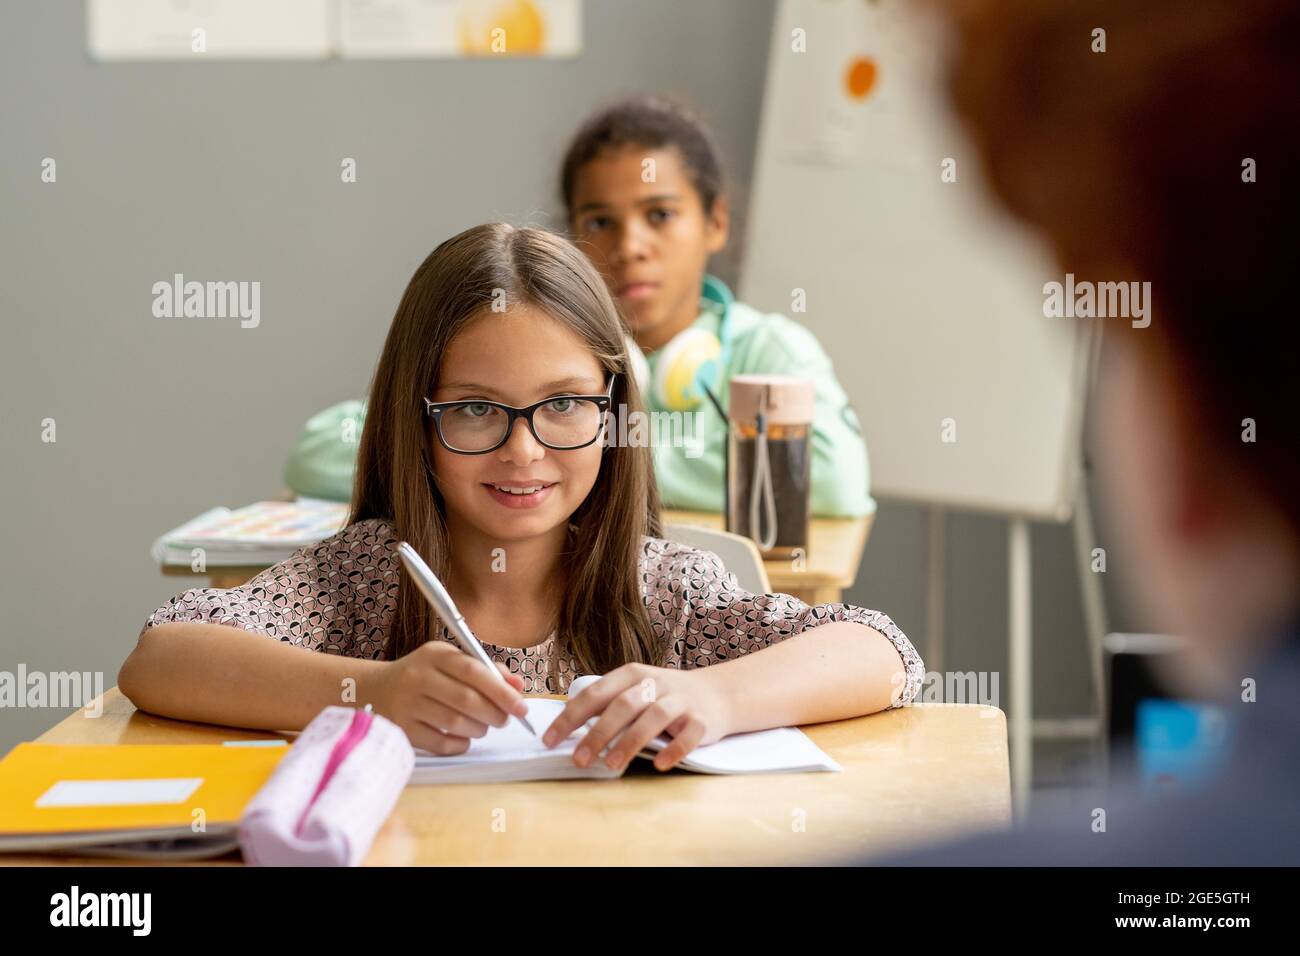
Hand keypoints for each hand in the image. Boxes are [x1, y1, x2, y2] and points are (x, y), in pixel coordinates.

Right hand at [371, 641, 526, 754]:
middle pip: (467, 699)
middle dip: (495, 714)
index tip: (521, 707)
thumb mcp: (449, 662)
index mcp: (434, 654)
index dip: (502, 691)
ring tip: (483, 726)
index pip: (475, 671)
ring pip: (456, 723)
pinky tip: (464, 738)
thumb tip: (518, 687)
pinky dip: (461, 744)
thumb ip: (486, 671)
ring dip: (479, 729)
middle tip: (504, 720)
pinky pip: (441, 744)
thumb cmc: (422, 676)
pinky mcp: (402, 729)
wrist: (373, 690)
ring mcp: (407, 704)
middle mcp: (417, 677)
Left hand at [541, 665, 730, 771]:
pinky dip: (674, 749)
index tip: (550, 740)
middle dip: (598, 732)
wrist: (716, 694)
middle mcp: (655, 683)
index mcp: (631, 675)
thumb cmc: (664, 697)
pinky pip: (689, 734)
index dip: (570, 717)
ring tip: (612, 764)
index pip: (594, 694)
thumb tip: (566, 732)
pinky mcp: (702, 719)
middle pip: (622, 705)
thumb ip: (606, 706)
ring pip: (654, 717)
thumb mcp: (635, 691)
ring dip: (630, 741)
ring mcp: (680, 700)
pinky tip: (660, 764)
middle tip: (579, 759)